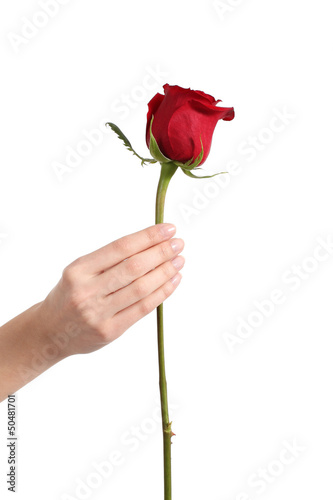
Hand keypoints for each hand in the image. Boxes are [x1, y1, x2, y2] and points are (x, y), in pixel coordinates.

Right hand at [39, 223, 183, 355]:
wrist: (50, 331)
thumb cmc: (71, 295)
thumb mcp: (80, 271)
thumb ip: (110, 261)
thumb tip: (152, 244)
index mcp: (79, 269)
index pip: (120, 247)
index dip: (148, 237)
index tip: (167, 229)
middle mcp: (87, 290)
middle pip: (133, 267)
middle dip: (161, 252)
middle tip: (179, 243)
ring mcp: (98, 313)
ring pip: (141, 288)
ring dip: (165, 272)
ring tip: (179, 261)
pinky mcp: (109, 331)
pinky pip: (142, 309)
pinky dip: (161, 293)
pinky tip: (173, 281)